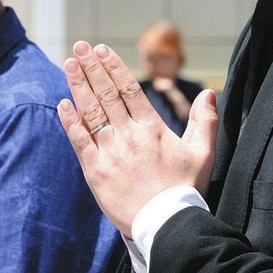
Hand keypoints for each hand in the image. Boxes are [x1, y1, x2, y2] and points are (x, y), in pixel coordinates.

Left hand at [57, 40, 217, 234]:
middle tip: (80, 46)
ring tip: (69, 64)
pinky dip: (70, 121)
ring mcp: (110, 152)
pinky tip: (62, 103)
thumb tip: (209, 92)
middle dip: (91, 68)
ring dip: (78, 86)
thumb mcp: (203, 154)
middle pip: (106, 94)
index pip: (129, 89)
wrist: (167, 225)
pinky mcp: (96, 171)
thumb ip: (206, 121)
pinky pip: (79, 141)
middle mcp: (129, 136)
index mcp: (152, 129)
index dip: (113, 67)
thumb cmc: (185, 190)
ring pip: (91, 112)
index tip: (101, 49)